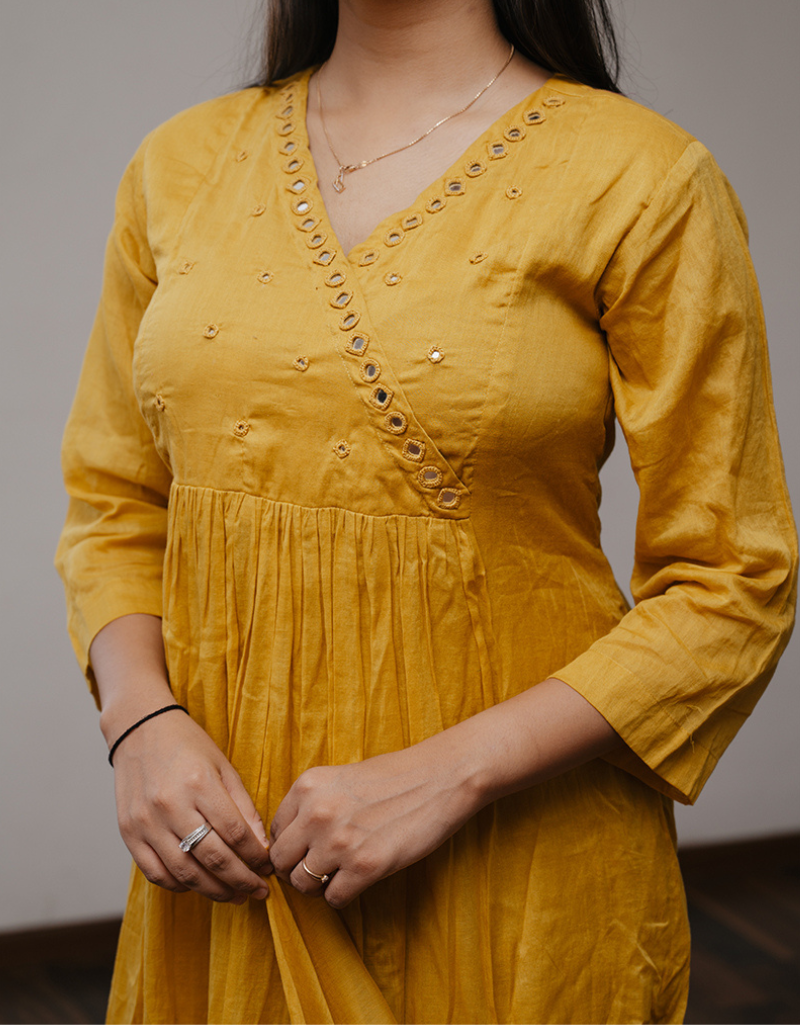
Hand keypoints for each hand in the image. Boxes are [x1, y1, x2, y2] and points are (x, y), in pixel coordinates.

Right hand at [110, 710, 271, 903]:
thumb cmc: (187, 745)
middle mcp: (171, 805)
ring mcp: (146, 822)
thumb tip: (261, 847)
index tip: (269, 867)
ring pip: (185, 873)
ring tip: (235, 895)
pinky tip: (199, 886)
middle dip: (242, 881)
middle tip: (259, 891)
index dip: (256, 857)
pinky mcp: (128, 833)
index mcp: (199, 784)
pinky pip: (155, 873)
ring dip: (214, 891)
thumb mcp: (223, 766)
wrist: (140, 729)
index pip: (235, 833)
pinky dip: (179, 886)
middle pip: (213, 858)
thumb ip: (243, 807)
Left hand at [268, 740, 480, 907]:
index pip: (275, 832)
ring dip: (318, 885)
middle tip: (319, 869)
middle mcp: (316, 813)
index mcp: (307, 786)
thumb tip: (291, 842)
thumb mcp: (341, 778)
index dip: (291, 845)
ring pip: (303, 884)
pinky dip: (343, 895)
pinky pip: (333, 898)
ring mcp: (340, 841)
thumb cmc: (394, 777)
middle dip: (296, 870)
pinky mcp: (366, 866)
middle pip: (280, 862)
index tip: (307, 849)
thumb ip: (313, 805)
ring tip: (340, 874)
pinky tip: (359, 879)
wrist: (440, 777)